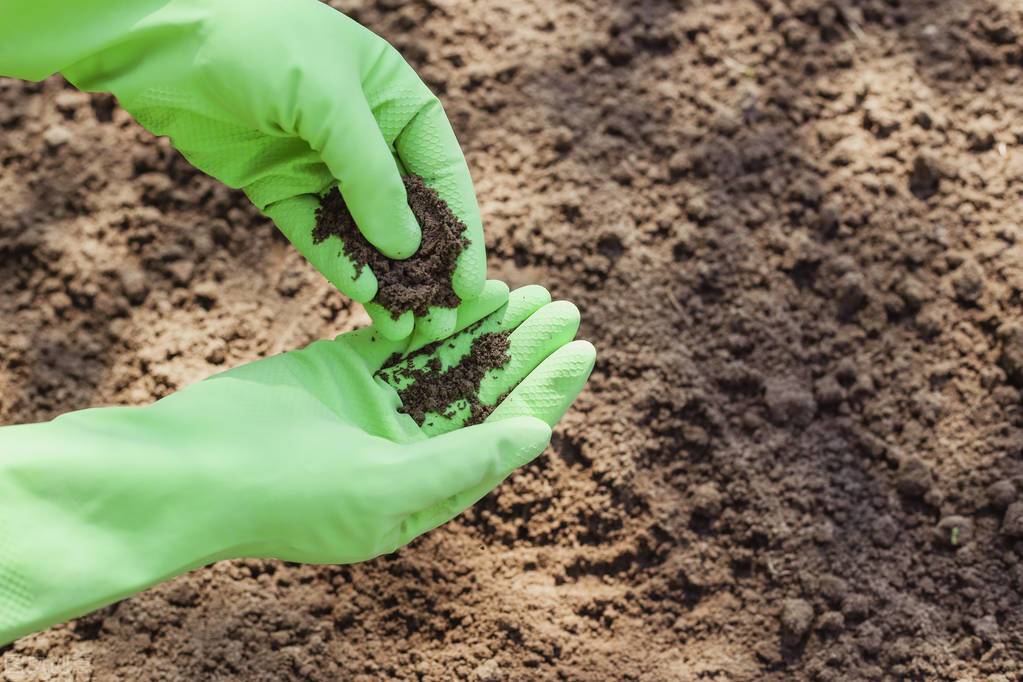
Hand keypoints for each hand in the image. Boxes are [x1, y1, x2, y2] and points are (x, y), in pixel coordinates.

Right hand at [0, 281, 593, 642]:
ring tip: (534, 292)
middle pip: (484, 394)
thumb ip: (464, 461)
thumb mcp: (387, 488)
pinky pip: (403, 336)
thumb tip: (539, 435)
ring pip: (448, 359)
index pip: (504, 437)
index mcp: (427, 490)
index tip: (583, 351)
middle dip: (525, 352)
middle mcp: (409, 449)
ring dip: (489, 327)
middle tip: (567, 308)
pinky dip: (437, 314)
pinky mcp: (343, 368)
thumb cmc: (288, 495)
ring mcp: (376, 407)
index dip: (546, 394)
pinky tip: (472, 288)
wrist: (189, 469)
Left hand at [61, 0, 484, 342]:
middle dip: (426, 269)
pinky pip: (318, 234)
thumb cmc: (261, 43)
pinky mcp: (280, 187)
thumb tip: (407, 249)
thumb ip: (372, 178)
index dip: (462, 232)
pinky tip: (362, 295)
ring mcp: (322, 165)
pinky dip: (340, 265)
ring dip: (386, 280)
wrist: (162, 34)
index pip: (443, 175)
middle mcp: (368, 137)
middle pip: (409, 213)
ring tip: (404, 330)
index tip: (472, 284)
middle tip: (440, 322)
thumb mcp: (331, 103)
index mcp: (397, 102)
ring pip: (364, 233)